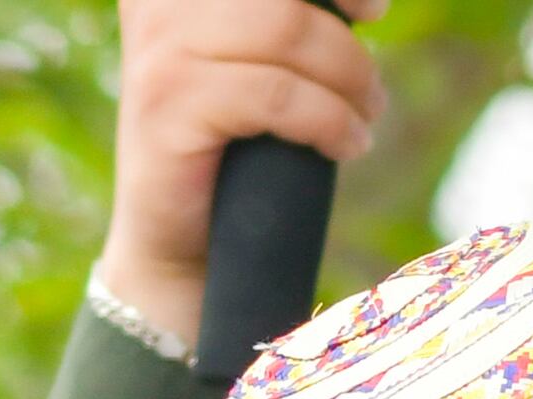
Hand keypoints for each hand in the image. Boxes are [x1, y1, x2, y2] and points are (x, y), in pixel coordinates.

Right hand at [96, 0, 387, 349]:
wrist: (181, 240)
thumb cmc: (233, 149)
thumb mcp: (256, 65)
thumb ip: (284, 26)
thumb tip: (361, 4)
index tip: (372, 9)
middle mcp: (160, 4)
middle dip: (345, 44)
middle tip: (371, 92)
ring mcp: (160, 49)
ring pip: (287, 34)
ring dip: (348, 81)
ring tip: (364, 120)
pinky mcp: (170, 101)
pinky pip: (276, 93)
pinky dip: (329, 120)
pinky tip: (347, 144)